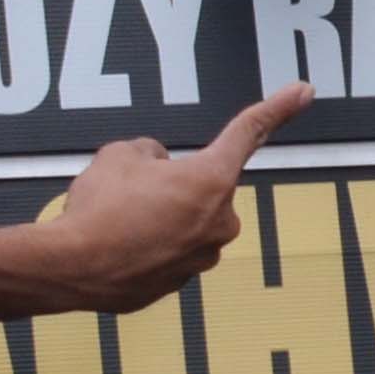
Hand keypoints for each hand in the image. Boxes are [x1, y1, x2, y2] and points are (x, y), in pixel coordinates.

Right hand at [17, 88, 312, 310]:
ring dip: (155, 216)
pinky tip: (116, 246)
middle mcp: (220, 221)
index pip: (248, 131)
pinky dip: (144, 245)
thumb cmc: (98, 209)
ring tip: (116, 222)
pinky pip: (165, 250)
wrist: (71, 268)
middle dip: (170, 184)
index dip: (277, 106)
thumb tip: (159, 168)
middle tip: (129, 193)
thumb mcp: (120, 154)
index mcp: (211, 179)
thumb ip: (152, 153)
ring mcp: (203, 257)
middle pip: (200, 185)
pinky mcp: (180, 283)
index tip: (304, 90)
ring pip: (181, 220)